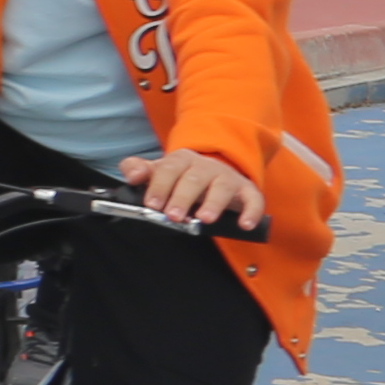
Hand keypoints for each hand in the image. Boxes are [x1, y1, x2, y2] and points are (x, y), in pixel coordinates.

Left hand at [125, 145, 269, 230]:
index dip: (159, 186)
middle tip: (173, 216)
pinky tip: (244, 224)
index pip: (168, 169)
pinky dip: (250, 211)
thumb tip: (131, 176)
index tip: (151, 203)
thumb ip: (138, 170)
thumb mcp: (158, 171)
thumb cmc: (182, 176)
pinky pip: (252, 199)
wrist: (215, 171)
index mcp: (181, 160)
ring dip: (213, 203)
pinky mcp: (246, 190)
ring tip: (204, 218)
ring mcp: (227, 177)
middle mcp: (205, 166)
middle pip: (193, 179)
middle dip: (182, 197)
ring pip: (221, 188)